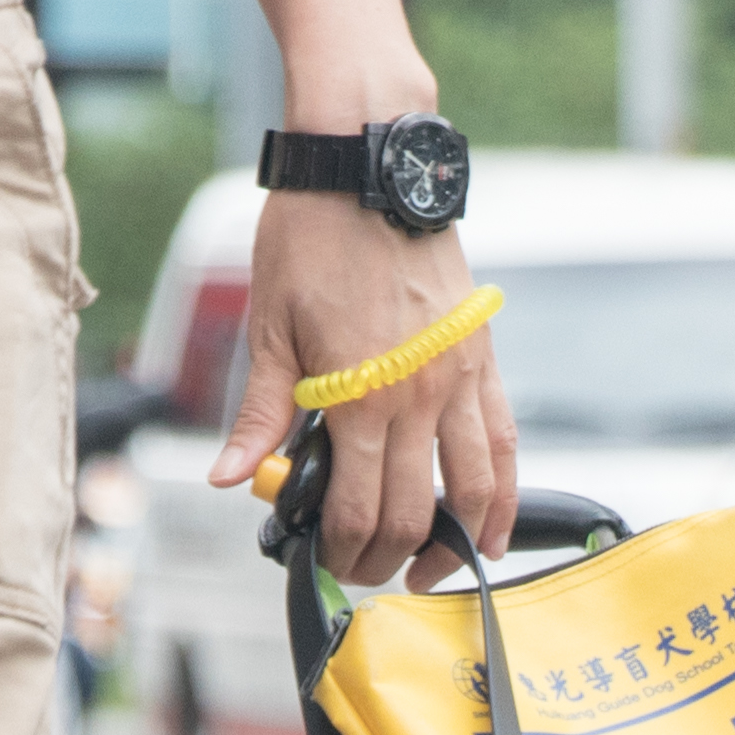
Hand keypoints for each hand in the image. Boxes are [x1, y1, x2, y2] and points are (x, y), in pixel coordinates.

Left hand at [211, 193, 517, 589]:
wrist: (368, 166)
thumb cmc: (312, 238)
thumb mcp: (270, 329)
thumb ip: (259, 414)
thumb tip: (229, 478)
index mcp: (358, 394)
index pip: (355, 507)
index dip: (342, 550)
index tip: (328, 561)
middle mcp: (418, 395)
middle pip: (411, 512)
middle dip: (386, 556)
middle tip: (365, 568)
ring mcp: (458, 380)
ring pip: (472, 492)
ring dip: (452, 544)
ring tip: (427, 567)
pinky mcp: (482, 361)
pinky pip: (503, 446)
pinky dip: (505, 498)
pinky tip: (496, 534)